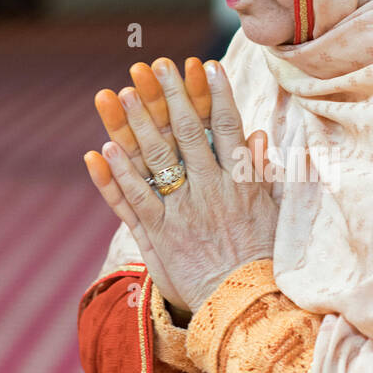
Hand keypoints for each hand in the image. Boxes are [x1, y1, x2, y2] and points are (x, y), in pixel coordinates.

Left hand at [84, 57, 277, 313]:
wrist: (242, 307)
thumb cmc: (258, 259)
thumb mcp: (269, 212)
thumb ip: (262, 172)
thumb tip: (257, 134)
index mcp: (239, 183)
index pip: (228, 128)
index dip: (217, 94)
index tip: (207, 65)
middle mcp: (210, 192)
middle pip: (189, 134)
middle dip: (171, 97)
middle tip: (156, 65)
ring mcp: (183, 212)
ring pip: (158, 161)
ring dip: (138, 125)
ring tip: (121, 93)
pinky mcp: (160, 236)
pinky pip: (135, 200)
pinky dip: (118, 175)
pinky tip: (103, 149)